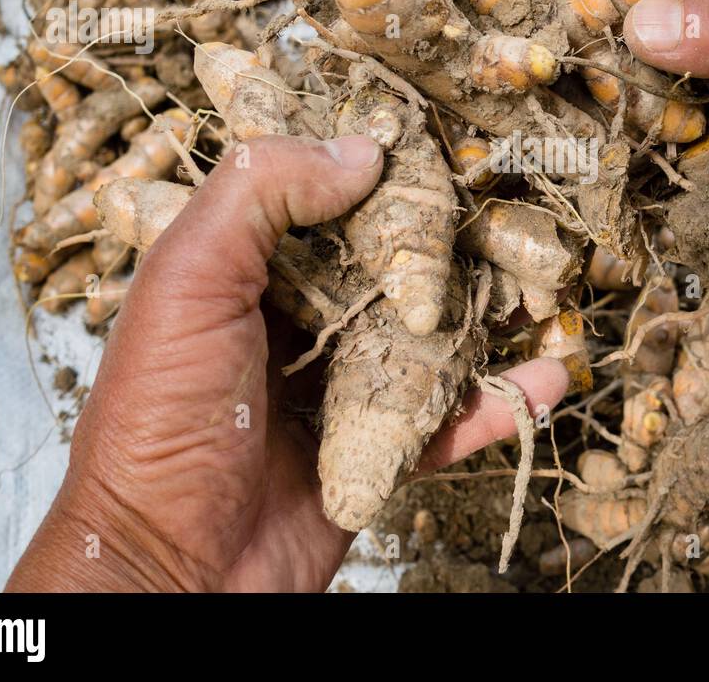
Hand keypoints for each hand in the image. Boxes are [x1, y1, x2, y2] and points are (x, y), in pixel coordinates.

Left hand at [7, 135, 568, 592]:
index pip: (322, 203)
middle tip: (519, 210)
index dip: (376, 170)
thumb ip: (259, 195)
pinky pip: (451, 419)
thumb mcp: (187, 280)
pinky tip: (548, 378)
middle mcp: (299, 324)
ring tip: (550, 288)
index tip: (439, 138)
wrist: (168, 569)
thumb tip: (361, 150)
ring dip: (492, 317)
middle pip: (392, 269)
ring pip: (432, 339)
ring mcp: (342, 389)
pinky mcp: (378, 452)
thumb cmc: (157, 420)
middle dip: (452, 245)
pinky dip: (499, 401)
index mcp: (246, 274)